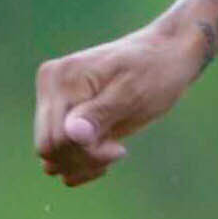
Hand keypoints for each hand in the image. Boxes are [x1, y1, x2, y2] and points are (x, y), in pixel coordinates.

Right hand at [34, 18, 206, 185]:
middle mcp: (50, 87)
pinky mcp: (63, 111)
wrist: (167, 55)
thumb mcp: (134, 95)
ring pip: (51, 155)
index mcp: (62, 79)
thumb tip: (70, 134)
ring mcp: (53, 99)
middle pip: (49, 149)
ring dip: (83, 163)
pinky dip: (81, 160)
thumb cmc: (156, 72)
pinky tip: (106, 151)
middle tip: (118, 150)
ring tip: (114, 150)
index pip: (56, 140)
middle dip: (85, 159)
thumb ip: (100, 114)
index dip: (86, 154)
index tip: (121, 150)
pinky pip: (58, 151)